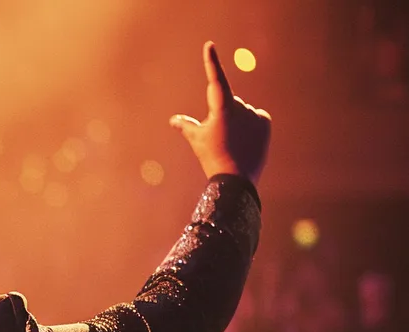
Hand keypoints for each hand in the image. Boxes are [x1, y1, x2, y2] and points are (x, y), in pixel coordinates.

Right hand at [171, 42, 271, 184]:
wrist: (236, 179)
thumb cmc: (211, 157)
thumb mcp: (196, 140)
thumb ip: (185, 125)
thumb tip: (173, 120)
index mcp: (221, 107)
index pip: (215, 79)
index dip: (211, 61)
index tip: (209, 45)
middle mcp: (240, 106)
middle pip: (228, 101)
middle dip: (223, 113)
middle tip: (218, 137)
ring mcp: (254, 113)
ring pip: (241, 110)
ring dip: (236, 120)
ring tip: (232, 142)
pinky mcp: (265, 122)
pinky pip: (255, 117)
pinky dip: (250, 124)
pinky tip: (245, 141)